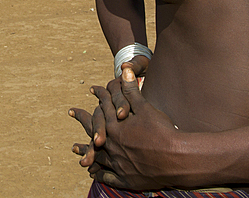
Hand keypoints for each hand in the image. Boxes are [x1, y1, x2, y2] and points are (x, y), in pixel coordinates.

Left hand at [69, 67, 176, 190]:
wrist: (176, 160)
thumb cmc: (162, 132)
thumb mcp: (146, 109)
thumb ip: (132, 92)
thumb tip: (124, 69)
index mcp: (115, 126)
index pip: (104, 107)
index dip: (100, 95)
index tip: (92, 89)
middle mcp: (112, 145)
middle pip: (94, 130)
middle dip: (83, 119)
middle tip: (72, 112)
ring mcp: (117, 163)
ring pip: (98, 155)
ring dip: (87, 150)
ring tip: (75, 148)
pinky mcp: (125, 179)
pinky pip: (107, 176)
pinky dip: (99, 173)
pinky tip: (93, 173)